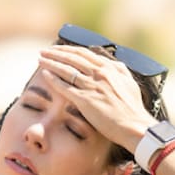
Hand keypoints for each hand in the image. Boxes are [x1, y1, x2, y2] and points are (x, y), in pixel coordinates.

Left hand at [37, 45, 157, 150]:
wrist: (134, 126)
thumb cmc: (132, 108)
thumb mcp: (129, 82)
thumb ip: (119, 70)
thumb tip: (111, 62)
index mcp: (110, 68)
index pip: (85, 54)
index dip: (69, 50)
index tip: (58, 49)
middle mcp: (100, 74)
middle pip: (73, 58)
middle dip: (56, 53)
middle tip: (43, 51)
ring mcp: (92, 86)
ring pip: (67, 70)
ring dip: (51, 63)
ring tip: (40, 59)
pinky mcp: (86, 100)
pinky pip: (66, 87)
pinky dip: (54, 79)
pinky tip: (45, 75)